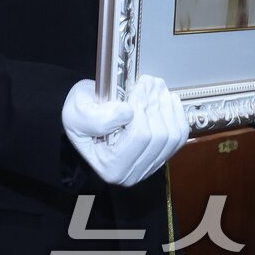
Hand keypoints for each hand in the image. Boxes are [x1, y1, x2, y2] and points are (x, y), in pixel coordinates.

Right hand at [63, 76, 188, 186]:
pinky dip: (177, 115)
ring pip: (173, 135)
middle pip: (160, 136)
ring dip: (167, 106)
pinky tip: (168, 100)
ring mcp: (148, 166)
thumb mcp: (76, 114)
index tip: (137, 86)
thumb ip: (96, 118)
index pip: (140, 137)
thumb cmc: (79, 116)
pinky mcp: (160, 156)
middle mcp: (132, 173)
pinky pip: (179, 136)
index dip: (142, 107)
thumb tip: (127, 113)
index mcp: (111, 167)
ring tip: (156, 87)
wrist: (84, 116)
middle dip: (156, 103)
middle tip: (148, 81)